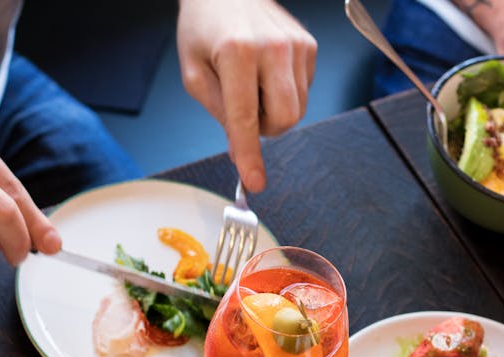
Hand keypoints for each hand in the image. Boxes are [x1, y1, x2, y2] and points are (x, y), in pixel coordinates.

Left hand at [177, 0, 316, 192]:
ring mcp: (296, 46)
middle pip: (284, 120)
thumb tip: (241, 148)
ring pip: (297, 110)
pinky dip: (285, 92)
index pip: (246, 118)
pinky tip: (268, 71)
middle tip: (245, 110)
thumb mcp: (194, 71)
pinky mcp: (309, 46)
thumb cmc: (205, 28)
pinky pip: (304, 91)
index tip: (254, 181)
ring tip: (254, 84)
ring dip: (274, 110)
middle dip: (265, 128)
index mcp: (237, 52)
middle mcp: (272, 48)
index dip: (250, 155)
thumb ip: (219, 112)